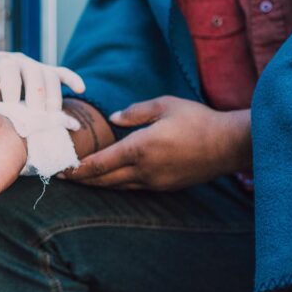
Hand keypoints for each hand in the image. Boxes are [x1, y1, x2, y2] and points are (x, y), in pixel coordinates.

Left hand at [0, 52, 84, 111]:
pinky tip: (81, 89)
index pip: (9, 70)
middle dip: (36, 98)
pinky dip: (73, 80)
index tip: (12, 108)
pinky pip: (63, 73)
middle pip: (34, 74)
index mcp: (0, 62)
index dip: (11, 89)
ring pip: (51, 76)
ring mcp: (37, 65)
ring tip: (51, 117)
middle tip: (35, 119)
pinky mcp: (49, 72)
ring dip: (53, 97)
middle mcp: (21, 60)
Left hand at [64, 96, 250, 190]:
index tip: (63, 169)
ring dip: (99, 184)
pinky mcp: (165, 186)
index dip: (79, 168)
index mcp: (139, 148)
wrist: (228, 145)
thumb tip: (114, 119)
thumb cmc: (197, 120)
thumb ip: (135, 112)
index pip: (100, 163)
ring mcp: (155, 181)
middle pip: (104, 180)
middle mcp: (144, 170)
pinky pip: (134, 187)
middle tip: (64, 176)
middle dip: (82, 179)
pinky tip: (112, 179)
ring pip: (118, 186)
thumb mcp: (164, 105)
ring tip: (83, 179)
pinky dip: (118, 183)